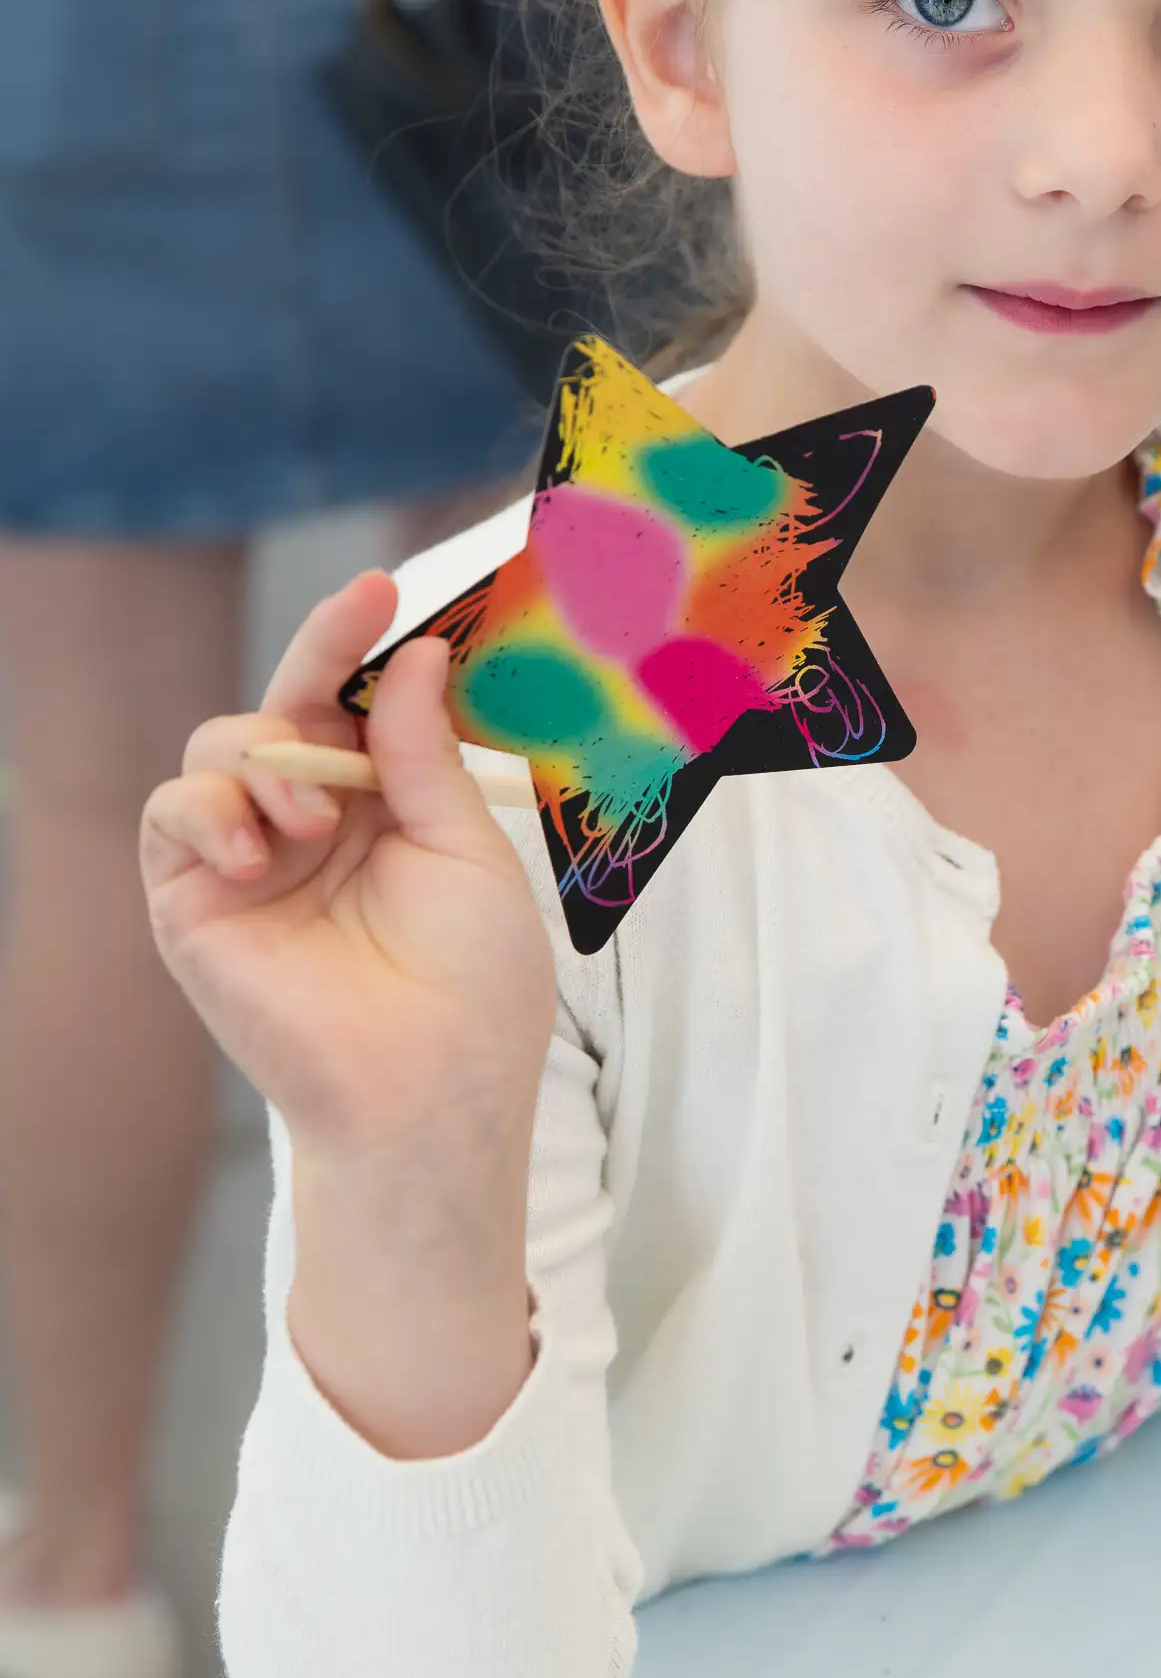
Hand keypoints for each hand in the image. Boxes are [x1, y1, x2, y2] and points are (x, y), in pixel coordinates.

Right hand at [142, 570, 554, 1164]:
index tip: (383, 585)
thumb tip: (412, 656)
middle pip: (282, 706)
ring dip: (268, 754)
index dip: (359, 642)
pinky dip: (206, 806)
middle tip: (354, 619)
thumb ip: (423, 753)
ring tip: (314, 816)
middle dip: (312, 658)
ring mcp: (248, 859)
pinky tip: (256, 844)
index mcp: (382, 806)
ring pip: (219, 745)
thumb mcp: (466, 849)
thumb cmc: (472, 986)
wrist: (427, 1091)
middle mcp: (310, 823)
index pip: (356, 702)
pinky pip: (170, 812)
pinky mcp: (192, 901)